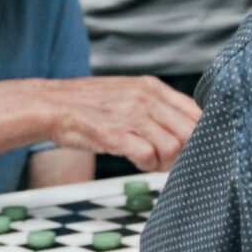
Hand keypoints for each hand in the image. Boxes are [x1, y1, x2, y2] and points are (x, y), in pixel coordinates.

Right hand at [44, 76, 201, 171]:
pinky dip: (147, 165)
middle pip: (190, 131)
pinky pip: (149, 156)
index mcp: (152, 87)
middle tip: (169, 160)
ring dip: (165, 161)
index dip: (201, 133)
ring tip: (150, 161)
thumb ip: (156, 108)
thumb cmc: (89, 105)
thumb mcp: (128, 94)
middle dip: (185, 152)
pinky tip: (136, 161)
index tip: (195, 147)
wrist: (51, 105)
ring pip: (174, 146)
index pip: (196, 111)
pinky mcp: (116, 133)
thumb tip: (186, 129)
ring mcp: (131, 115)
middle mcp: (145, 97)